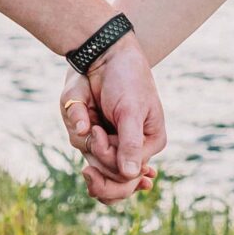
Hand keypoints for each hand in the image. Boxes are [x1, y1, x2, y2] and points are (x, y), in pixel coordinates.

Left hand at [58, 36, 164, 204]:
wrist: (105, 55)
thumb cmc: (126, 79)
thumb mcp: (131, 110)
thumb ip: (130, 143)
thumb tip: (132, 175)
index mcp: (150, 142)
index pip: (129, 174)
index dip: (109, 162)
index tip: (97, 134)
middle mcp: (133, 147)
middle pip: (114, 179)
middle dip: (99, 160)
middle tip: (90, 147)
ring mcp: (114, 142)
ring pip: (96, 165)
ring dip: (88, 144)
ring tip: (91, 121)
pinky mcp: (97, 135)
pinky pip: (85, 147)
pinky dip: (83, 135)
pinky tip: (88, 124)